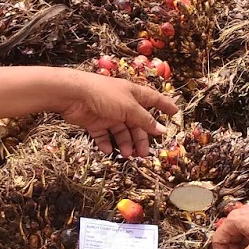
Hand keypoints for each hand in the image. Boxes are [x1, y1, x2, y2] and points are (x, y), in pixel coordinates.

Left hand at [58, 70, 178, 156]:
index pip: (153, 99)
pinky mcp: (94, 122)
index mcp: (133, 94)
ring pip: (121, 132)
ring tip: (127, 154)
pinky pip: (103, 135)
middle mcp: (122, 104)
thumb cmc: (104, 95)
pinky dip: (107, 143)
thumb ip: (145, 120)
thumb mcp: (129, 107)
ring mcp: (108, 113)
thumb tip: (161, 130)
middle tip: (144, 153)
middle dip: (141, 138)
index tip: (175, 113)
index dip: (164, 106)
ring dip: (125, 143)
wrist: (73, 95)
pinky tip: (109, 150)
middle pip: (137, 123)